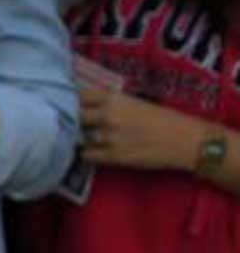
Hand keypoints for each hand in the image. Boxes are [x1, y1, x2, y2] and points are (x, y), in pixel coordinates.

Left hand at [79, 86, 198, 171]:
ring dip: (81, 139)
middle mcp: (107, 116)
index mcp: (113, 99)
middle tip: (73, 124)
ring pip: (80, 138)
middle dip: (73, 120)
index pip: (78, 96)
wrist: (186, 141)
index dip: (70, 100)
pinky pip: (87, 156)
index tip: (66, 104)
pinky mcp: (113, 156)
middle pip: (74, 117)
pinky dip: (88, 154)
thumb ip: (110, 103)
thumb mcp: (135, 102)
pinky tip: (94, 152)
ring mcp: (108, 137)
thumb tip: (86, 104)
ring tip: (86, 139)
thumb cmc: (164, 119)